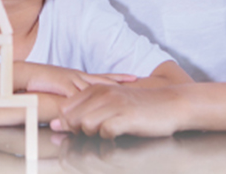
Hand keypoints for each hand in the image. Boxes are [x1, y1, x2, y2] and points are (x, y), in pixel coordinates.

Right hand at [24, 64, 136, 96]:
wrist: (23, 75)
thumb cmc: (38, 83)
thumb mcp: (57, 89)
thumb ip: (68, 96)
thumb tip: (78, 105)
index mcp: (75, 76)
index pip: (99, 77)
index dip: (115, 77)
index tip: (131, 77)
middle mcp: (76, 76)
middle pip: (101, 78)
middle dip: (118, 79)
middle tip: (135, 79)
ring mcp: (70, 80)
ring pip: (94, 85)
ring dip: (108, 87)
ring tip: (124, 89)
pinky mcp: (63, 85)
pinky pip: (79, 92)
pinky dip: (90, 97)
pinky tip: (100, 100)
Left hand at [53, 85, 186, 138]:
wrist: (171, 103)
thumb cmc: (138, 106)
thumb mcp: (109, 102)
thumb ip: (84, 111)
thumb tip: (55, 126)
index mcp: (95, 89)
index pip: (64, 108)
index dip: (67, 123)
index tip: (80, 129)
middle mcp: (102, 93)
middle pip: (71, 118)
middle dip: (76, 131)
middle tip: (93, 134)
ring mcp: (115, 104)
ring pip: (85, 124)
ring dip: (91, 134)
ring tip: (105, 133)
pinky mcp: (127, 117)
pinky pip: (105, 130)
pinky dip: (107, 137)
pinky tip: (117, 135)